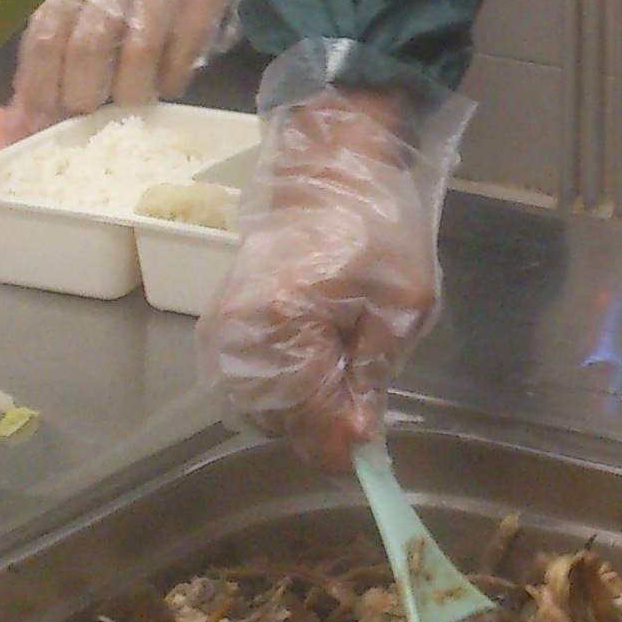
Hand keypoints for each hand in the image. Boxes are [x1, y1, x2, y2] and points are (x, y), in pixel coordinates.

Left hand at [13, 0, 274, 126]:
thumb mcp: (72, 15)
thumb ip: (45, 65)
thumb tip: (22, 128)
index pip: (45, 35)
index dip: (41, 86)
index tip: (41, 122)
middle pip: (90, 46)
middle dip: (84, 95)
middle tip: (86, 113)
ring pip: (139, 52)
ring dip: (129, 93)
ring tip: (126, 103)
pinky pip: (183, 53)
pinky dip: (170, 81)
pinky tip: (162, 85)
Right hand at [199, 78, 473, 469]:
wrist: (329, 175)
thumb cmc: (376, 229)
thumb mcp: (403, 303)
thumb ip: (375, 373)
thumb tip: (359, 437)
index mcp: (282, 319)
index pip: (306, 414)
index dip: (343, 440)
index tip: (372, 446)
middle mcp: (237, 332)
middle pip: (279, 421)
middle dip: (325, 424)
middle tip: (364, 402)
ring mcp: (220, 331)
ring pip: (261, 411)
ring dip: (304, 411)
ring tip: (343, 375)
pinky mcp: (217, 328)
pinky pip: (248, 386)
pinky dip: (284, 391)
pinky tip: (316, 366)